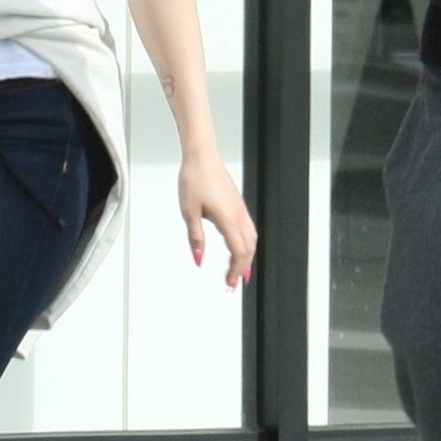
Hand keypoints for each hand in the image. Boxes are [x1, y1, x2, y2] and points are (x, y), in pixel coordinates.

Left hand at [179, 152, 256, 288]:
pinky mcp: (237, 203)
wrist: (201, 156)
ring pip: (251, 238)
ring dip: (247, 256)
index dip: (236, 271)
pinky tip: (238, 246)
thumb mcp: (189, 213)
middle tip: (233, 283)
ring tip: (240, 270)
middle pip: (249, 248)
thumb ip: (196, 238)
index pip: (239, 253)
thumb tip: (199, 259)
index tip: (229, 284)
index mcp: (228, 219)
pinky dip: (246, 243)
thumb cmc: (195, 179)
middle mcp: (239, 215)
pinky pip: (248, 228)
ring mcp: (240, 209)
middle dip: (243, 268)